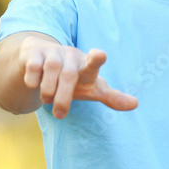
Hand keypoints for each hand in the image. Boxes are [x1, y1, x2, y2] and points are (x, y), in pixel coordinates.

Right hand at [20, 39, 137, 118]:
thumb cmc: (72, 78)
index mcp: (86, 65)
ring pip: (51, 69)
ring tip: (47, 101)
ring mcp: (52, 53)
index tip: (100, 55)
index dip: (96, 59)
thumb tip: (135, 104)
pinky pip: (33, 67)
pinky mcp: (34, 54)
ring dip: (48, 90)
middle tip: (60, 115)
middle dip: (64, 97)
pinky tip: (33, 85)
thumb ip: (111, 96)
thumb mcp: (90, 87)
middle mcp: (70, 56)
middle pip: (69, 74)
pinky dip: (33, 80)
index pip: (93, 62)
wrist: (40, 58)